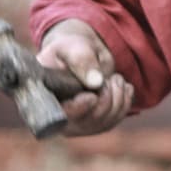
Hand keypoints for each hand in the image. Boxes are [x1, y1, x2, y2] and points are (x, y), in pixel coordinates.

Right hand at [37, 19, 134, 135]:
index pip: (60, 114)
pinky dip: (125, 101)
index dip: (78, 108)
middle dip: (106, 97)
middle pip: (88, 121)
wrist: (83, 54)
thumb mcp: (73, 47)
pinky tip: (121, 86)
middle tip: (110, 78)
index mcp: (45, 98)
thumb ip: (81, 60)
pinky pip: (115, 120)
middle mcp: (59, 116)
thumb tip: (96, 82)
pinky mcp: (94, 123)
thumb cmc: (71, 49)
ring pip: (105, 122)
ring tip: (116, 78)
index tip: (92, 96)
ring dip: (118, 97)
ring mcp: (77, 123)